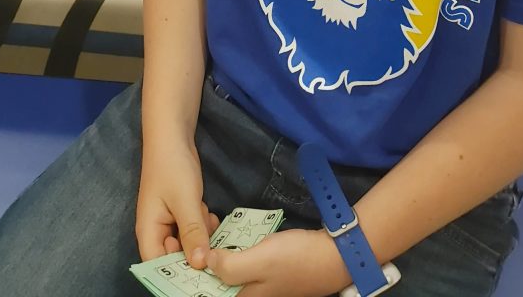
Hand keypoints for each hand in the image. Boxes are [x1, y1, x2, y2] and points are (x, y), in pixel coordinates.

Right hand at [136, 140, 219, 267]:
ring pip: (188, 243)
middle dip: (194, 250)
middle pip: (176, 257)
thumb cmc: (173, 167)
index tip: (201, 272)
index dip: (178, 273)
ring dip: (201, 234)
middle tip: (207, 235)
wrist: (173, 136)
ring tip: (206, 215)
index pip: (159, 267)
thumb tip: (200, 265)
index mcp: (148, 233)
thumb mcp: (185, 201)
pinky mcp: (181, 212)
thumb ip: (192, 233)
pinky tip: (208, 211)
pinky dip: (203, 224)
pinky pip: (193, 229)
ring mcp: (169, 222)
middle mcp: (157, 231)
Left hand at [206, 228, 349, 296]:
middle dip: (208, 264)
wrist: (336, 255)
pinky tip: (234, 236)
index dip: (198, 278)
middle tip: (201, 238)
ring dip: (222, 256)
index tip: (186, 255)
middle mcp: (253, 296)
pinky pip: (246, 264)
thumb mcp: (260, 261)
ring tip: (212, 233)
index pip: (212, 294)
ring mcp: (264, 284)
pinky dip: (238, 252)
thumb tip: (204, 262)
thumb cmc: (297, 260)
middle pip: (221, 284)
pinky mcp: (272, 271)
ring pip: (233, 273)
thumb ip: (230, 265)